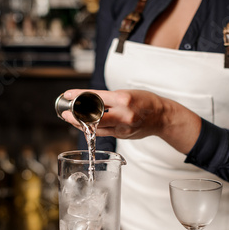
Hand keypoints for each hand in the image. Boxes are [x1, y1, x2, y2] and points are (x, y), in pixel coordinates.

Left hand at [61, 89, 201, 153]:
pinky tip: (85, 125)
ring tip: (72, 118)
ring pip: (95, 128)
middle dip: (76, 116)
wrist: (162, 117)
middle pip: (93, 117)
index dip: (78, 96)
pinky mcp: (122, 136)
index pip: (95, 97)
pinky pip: (103, 133)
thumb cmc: (146, 102)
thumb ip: (109, 98)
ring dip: (81, 124)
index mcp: (123, 99)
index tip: (68, 94)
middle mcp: (122, 115)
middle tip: (66, 113)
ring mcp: (122, 128)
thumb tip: (87, 99)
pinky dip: (92, 129)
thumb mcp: (127, 93)